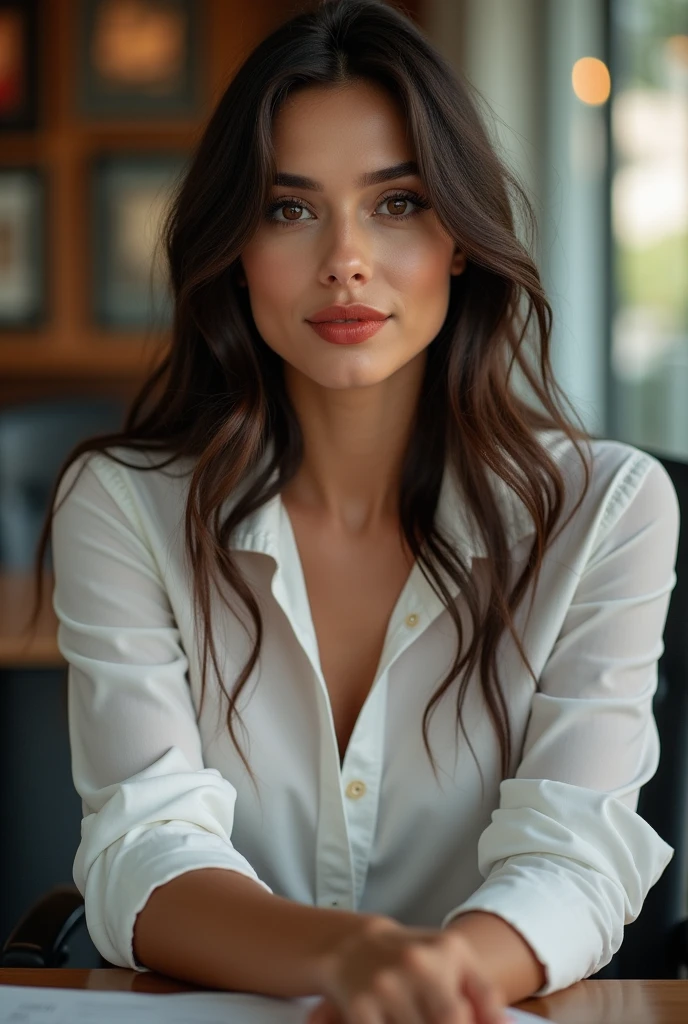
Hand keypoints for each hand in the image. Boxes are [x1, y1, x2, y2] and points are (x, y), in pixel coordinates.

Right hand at [308, 916, 510, 1023]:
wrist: (353, 944)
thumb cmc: (413, 957)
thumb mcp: (454, 960)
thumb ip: (484, 992)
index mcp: (447, 951)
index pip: (473, 1007)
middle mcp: (417, 964)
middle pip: (450, 1020)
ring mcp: (386, 987)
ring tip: (420, 1019)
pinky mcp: (360, 1008)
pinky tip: (399, 1023)